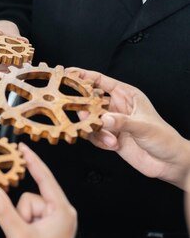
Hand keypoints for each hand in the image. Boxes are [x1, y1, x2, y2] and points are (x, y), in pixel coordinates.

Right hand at [0, 144, 76, 237]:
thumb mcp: (18, 235)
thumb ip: (2, 209)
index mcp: (61, 210)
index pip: (44, 177)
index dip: (32, 161)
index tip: (21, 147)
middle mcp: (60, 212)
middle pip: (29, 197)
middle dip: (19, 213)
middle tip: (18, 232)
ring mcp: (53, 221)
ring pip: (25, 208)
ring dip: (17, 223)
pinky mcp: (46, 229)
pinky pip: (26, 218)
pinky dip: (18, 228)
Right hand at [68, 68, 189, 188]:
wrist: (169, 163)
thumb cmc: (164, 138)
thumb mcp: (143, 126)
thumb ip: (121, 122)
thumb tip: (103, 119)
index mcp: (127, 95)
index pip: (100, 81)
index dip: (84, 76)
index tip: (68, 74)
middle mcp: (116, 107)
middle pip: (89, 100)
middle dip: (84, 107)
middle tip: (84, 115)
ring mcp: (111, 123)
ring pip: (89, 120)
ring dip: (95, 129)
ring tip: (110, 138)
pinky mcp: (108, 137)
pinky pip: (93, 135)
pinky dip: (99, 141)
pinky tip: (113, 145)